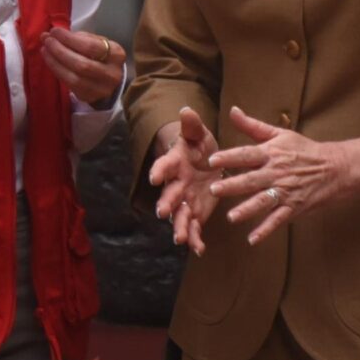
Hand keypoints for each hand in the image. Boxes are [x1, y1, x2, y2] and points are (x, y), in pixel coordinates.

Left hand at [41, 28, 127, 106]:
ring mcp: (101, 89)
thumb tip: (55, 34)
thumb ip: (79, 37)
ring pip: (74, 78)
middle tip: (47, 40)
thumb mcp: (98, 42)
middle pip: (82, 64)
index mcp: (116, 54)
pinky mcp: (89, 97)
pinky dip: (57, 72)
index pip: (91, 47)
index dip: (70, 39)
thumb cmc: (101, 56)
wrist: (111, 79)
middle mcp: (111, 74)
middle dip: (60, 51)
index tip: (54, 31)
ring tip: (45, 50)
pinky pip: (69, 85)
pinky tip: (50, 61)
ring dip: (55, 63)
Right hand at [147, 107, 217, 254]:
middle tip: (163, 212)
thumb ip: (192, 125)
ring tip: (180, 239)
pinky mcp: (195, 212)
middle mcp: (175, 184)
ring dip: (179, 227)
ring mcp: (184, 201)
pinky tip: (199, 249)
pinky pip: (194, 227)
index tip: (155, 177)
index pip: (164, 166)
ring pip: (179, 216)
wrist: (204, 161)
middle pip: (169, 195)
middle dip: (166, 203)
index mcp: (175, 164)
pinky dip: (195, 239)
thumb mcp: (198, 134)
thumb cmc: (198, 146)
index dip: (159, 171)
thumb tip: (186, 110)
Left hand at [207, 107, 346, 245]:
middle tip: (214, 190)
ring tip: (232, 217)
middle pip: (251, 180)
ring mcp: (286, 191)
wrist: (334, 168)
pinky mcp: (294, 206)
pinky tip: (252, 239)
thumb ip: (253, 126)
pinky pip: (278, 219)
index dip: (229, 157)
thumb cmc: (304, 150)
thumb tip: (232, 111)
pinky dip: (266, 230)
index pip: (246, 155)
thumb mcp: (280, 134)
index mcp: (271, 153)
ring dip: (248, 209)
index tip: (211, 161)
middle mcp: (276, 172)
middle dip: (233, 185)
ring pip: (264, 201)